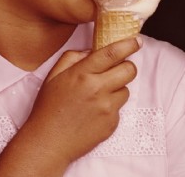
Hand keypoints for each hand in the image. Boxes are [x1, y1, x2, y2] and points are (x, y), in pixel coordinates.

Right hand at [0, 37, 140, 175]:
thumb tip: (92, 50)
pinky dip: (111, 107)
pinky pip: (119, 108)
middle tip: (116, 70)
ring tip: (98, 96)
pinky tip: (94, 112)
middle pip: (130, 70)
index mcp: (83, 74)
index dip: (128, 44)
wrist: (48, 143)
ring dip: (117, 89)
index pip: (113, 53)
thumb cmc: (49, 108)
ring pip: (126, 90)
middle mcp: (98, 89)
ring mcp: (107, 108)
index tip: (136, 41)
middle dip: (126, 66)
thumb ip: (72, 57)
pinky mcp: (111, 124)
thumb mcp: (54, 76)